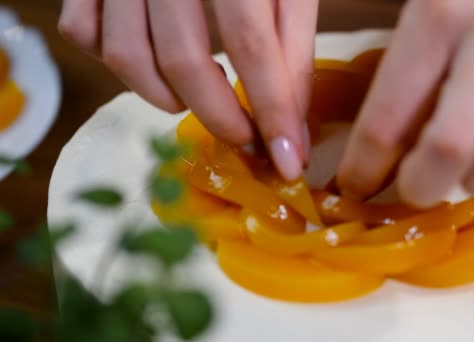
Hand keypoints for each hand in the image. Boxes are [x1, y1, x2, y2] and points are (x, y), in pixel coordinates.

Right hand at [58, 0, 317, 180]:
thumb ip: (294, 44)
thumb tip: (293, 124)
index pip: (253, 44)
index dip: (273, 110)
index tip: (288, 162)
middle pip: (185, 59)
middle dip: (222, 118)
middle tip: (249, 141)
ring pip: (127, 57)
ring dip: (168, 99)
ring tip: (203, 100)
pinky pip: (84, 34)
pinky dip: (121, 67)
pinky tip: (157, 67)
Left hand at [338, 0, 473, 205]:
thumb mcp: (427, 5)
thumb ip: (401, 66)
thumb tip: (376, 148)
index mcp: (439, 12)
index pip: (388, 116)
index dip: (364, 166)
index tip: (355, 187)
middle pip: (453, 144)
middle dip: (424, 184)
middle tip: (416, 190)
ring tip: (469, 174)